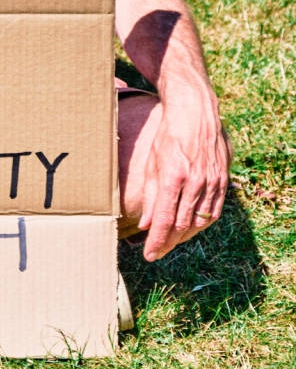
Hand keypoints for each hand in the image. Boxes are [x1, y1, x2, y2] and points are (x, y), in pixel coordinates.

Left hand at [140, 80, 230, 260]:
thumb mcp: (152, 163)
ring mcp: (211, 181)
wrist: (195, 113)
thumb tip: (145, 225)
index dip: (156, 241)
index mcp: (173, 177)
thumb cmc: (168, 136)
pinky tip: (190, 228)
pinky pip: (213, 211)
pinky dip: (201, 224)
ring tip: (170, 242)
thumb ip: (149, 195)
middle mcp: (195, 182)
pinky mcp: (222, 180)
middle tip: (156, 253)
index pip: (164, 219)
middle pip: (181, 225)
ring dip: (183, 236)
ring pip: (199, 221)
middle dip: (167, 242)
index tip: (149, 255)